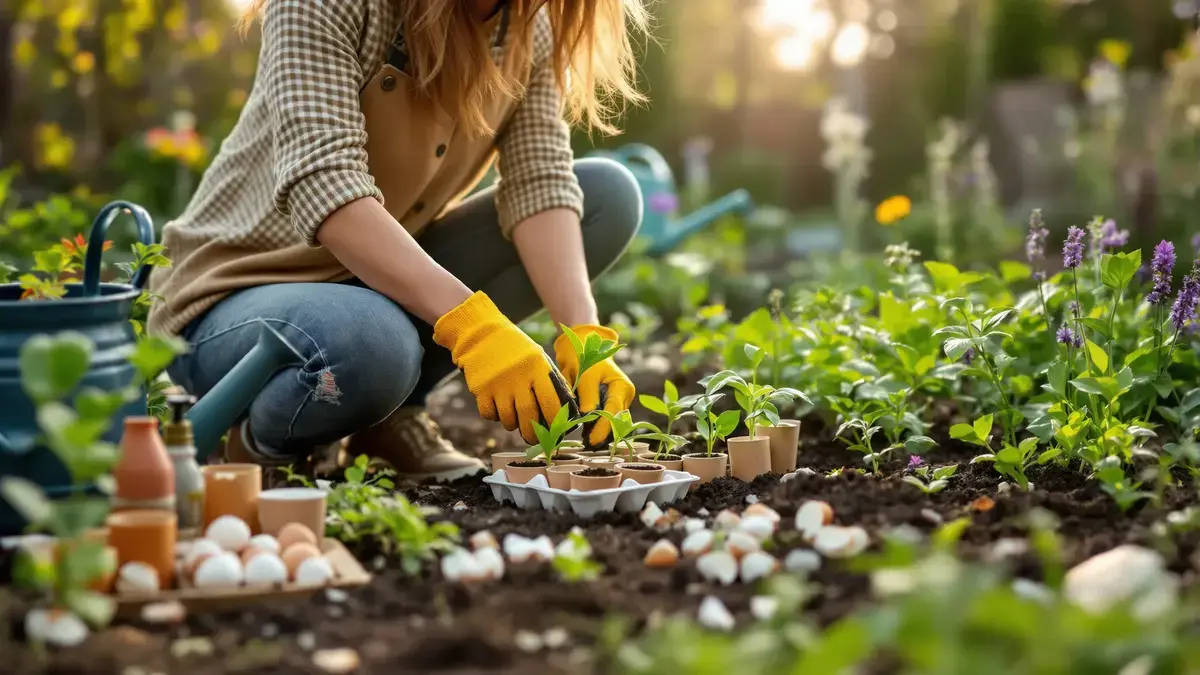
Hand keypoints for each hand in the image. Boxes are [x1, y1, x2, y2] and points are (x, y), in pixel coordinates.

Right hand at [434, 292, 576, 443]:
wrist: (481, 334)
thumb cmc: (516, 349)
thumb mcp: (538, 358)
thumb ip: (551, 381)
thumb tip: (566, 409)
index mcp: (537, 369)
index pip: (551, 403)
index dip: (555, 422)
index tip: (556, 431)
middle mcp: (518, 378)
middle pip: (529, 416)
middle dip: (533, 433)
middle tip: (534, 438)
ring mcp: (498, 384)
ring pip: (508, 419)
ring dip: (513, 425)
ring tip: (515, 421)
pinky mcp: (480, 389)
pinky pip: (489, 414)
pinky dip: (494, 417)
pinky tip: (498, 409)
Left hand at [554, 325, 634, 446]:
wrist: (583, 347)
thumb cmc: (585, 357)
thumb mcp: (586, 373)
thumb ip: (588, 394)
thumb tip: (588, 413)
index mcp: (622, 387)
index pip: (614, 411)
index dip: (604, 427)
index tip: (592, 440)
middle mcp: (623, 396)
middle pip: (615, 420)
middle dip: (602, 433)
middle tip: (587, 445)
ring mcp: (617, 402)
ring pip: (611, 422)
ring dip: (599, 432)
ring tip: (585, 442)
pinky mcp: (608, 405)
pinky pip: (604, 419)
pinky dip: (596, 427)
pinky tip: (586, 435)